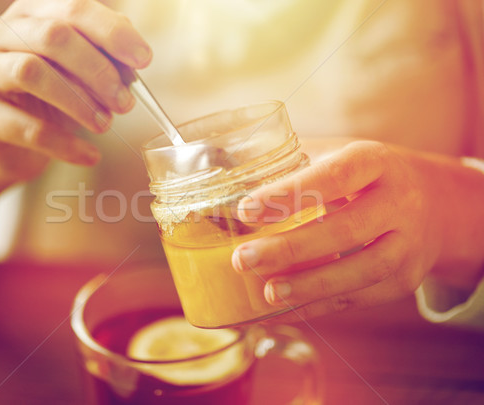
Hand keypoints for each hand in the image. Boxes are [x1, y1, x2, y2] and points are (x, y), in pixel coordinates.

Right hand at [0, 0, 151, 178]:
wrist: (8, 140)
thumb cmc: (48, 97)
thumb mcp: (76, 72)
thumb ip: (103, 59)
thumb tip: (134, 64)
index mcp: (30, 14)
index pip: (73, 9)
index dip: (112, 32)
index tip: (144, 59)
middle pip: (53, 36)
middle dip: (98, 69)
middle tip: (125, 101)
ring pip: (32, 72)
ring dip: (79, 101)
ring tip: (106, 124)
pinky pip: (27, 129)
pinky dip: (65, 144)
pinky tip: (90, 155)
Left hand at [231, 140, 483, 320]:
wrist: (432, 202)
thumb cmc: (363, 176)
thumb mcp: (337, 154)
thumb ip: (289, 161)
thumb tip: (219, 168)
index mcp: (375, 161)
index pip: (334, 176)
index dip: (290, 194)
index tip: (246, 209)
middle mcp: (398, 201)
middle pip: (347, 229)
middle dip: (292, 248)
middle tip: (243, 258)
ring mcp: (407, 244)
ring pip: (362, 270)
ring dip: (311, 285)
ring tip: (267, 293)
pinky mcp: (404, 279)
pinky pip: (361, 298)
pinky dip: (319, 307)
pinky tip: (282, 311)